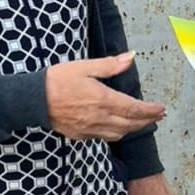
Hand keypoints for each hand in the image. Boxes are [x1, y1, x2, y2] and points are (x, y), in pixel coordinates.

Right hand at [45, 52, 164, 140]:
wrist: (33, 100)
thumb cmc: (57, 80)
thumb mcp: (84, 67)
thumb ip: (110, 65)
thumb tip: (131, 57)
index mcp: (103, 99)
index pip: (134, 108)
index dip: (150, 110)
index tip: (161, 109)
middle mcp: (99, 118)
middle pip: (130, 124)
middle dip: (147, 121)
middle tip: (158, 116)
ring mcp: (90, 129)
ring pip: (119, 133)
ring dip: (134, 129)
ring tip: (143, 122)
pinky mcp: (81, 135)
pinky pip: (105, 137)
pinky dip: (117, 133)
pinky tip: (119, 128)